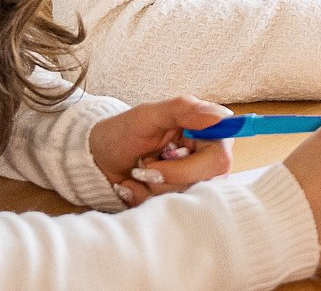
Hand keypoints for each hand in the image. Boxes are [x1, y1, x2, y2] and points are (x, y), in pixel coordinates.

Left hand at [89, 96, 235, 206]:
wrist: (100, 157)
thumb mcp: (150, 114)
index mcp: (210, 134)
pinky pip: (166, 209)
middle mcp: (208, 159)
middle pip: (201, 184)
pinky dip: (143, 198)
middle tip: (144, 163)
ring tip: (138, 170)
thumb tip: (220, 116)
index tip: (165, 155)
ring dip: (151, 186)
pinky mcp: (177, 199)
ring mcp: (193, 182)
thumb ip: (184, 110)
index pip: (219, 160)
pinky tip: (133, 185)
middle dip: (164, 176)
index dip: (190, 166)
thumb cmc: (125, 131)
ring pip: (182, 198)